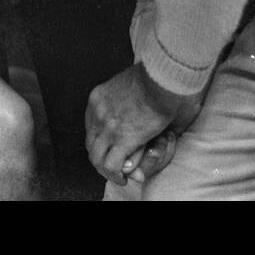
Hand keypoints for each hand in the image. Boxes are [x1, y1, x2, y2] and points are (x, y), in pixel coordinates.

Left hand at [86, 63, 199, 185]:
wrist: (164, 77)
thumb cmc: (158, 77)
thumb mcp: (135, 84)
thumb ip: (133, 97)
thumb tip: (144, 109)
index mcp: (99, 96)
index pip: (91, 125)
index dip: (100, 139)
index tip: (111, 146)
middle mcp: (97, 111)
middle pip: (90, 142)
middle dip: (101, 156)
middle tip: (113, 164)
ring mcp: (107, 125)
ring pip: (97, 157)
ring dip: (107, 169)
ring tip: (118, 176)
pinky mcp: (123, 139)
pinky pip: (111, 165)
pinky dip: (116, 174)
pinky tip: (124, 178)